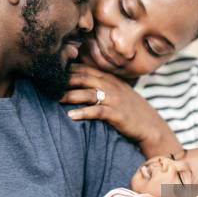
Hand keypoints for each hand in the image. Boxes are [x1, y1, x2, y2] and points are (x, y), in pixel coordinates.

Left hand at [61, 64, 182, 156]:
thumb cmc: (130, 110)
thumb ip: (101, 85)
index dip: (68, 70)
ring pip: (88, 93)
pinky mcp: (117, 114)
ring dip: (70, 95)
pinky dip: (83, 112)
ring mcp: (114, 99)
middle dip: (65, 79)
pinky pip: (97, 111)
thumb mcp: (117, 93)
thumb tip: (79, 83)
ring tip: (55, 98)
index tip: (51, 72)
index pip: (85, 70)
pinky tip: (71, 116)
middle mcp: (111, 86)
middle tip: (47, 82)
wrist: (150, 126)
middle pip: (84, 78)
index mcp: (110, 79)